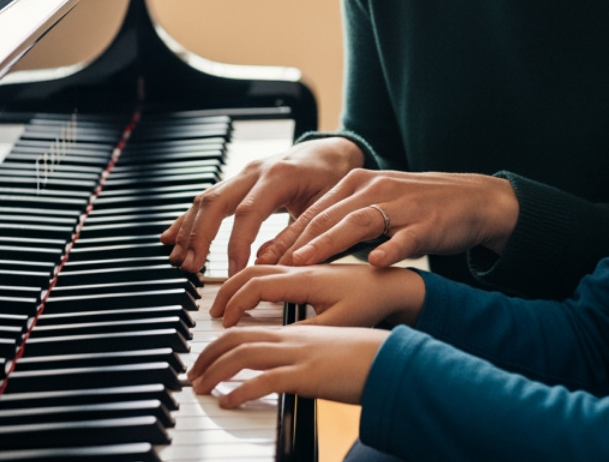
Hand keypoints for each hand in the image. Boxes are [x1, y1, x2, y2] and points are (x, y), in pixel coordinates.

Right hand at [160, 137, 364, 274]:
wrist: (333, 152)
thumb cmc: (334, 180)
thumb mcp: (325, 208)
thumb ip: (298, 234)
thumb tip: (267, 265)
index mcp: (279, 176)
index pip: (247, 213)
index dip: (235, 245)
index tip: (231, 274)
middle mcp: (255, 170)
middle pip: (216, 202)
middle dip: (199, 237)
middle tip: (190, 269)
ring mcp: (243, 173)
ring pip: (206, 199)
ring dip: (189, 230)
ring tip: (178, 260)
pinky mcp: (238, 181)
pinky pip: (208, 199)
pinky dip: (188, 219)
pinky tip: (170, 237)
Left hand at [189, 323, 388, 406]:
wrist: (390, 356)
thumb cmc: (362, 356)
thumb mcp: (326, 351)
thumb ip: (302, 355)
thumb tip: (286, 371)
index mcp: (293, 332)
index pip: (246, 328)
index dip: (219, 340)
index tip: (205, 356)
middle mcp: (290, 338)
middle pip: (236, 337)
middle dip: (207, 354)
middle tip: (193, 373)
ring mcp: (297, 355)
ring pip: (243, 355)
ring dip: (215, 371)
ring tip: (201, 387)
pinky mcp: (306, 375)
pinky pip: (264, 380)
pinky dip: (241, 390)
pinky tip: (228, 400)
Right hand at [211, 263, 425, 329]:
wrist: (395, 283)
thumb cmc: (371, 302)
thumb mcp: (338, 324)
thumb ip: (304, 331)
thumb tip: (272, 343)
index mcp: (304, 277)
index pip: (256, 285)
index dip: (235, 304)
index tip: (223, 323)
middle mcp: (300, 266)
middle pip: (252, 270)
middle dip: (227, 290)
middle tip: (213, 313)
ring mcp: (304, 265)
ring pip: (260, 266)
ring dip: (238, 283)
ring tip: (226, 304)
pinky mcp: (309, 268)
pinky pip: (272, 268)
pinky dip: (253, 279)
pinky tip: (252, 294)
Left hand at [255, 169, 518, 268]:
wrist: (471, 199)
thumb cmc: (417, 209)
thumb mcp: (374, 210)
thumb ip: (341, 226)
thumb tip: (300, 253)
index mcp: (356, 184)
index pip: (312, 211)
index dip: (285, 235)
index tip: (259, 259)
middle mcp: (374, 188)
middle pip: (327, 215)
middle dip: (295, 241)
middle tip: (268, 264)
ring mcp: (401, 204)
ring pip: (359, 222)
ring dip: (329, 242)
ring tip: (304, 261)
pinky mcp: (427, 222)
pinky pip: (405, 237)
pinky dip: (389, 248)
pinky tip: (374, 262)